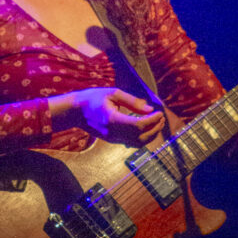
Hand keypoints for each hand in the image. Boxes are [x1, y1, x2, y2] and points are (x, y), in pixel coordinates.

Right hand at [49, 87, 164, 145]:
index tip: (159, 112)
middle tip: (161, 118)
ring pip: (138, 143)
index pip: (139, 125)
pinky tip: (146, 127)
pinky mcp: (112, 140)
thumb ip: (132, 102)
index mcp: (112, 119)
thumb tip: (150, 109)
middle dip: (155, 129)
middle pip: (141, 137)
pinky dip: (142, 137)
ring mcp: (113, 139)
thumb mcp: (113, 94)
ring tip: (157, 123)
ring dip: (150, 135)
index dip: (152, 120)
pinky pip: (131, 143)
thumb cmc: (93, 98)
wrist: (75, 112)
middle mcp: (113, 132)